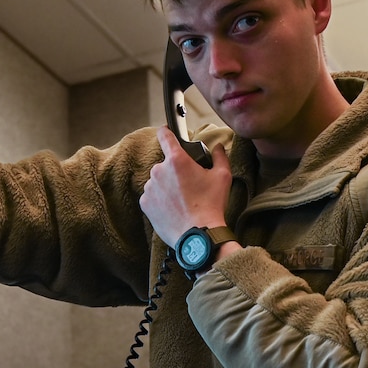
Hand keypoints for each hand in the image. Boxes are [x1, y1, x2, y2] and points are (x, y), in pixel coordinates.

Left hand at [139, 127, 234, 249]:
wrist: (198, 236)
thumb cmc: (211, 205)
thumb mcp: (223, 176)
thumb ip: (219, 156)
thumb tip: (217, 146)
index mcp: (177, 160)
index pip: (165, 135)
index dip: (167, 131)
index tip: (168, 132)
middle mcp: (159, 170)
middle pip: (165, 163)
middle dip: (175, 170)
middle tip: (189, 184)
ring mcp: (150, 188)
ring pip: (158, 180)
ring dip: (167, 186)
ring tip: (183, 200)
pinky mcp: (145, 203)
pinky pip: (152, 196)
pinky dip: (160, 200)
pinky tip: (174, 208)